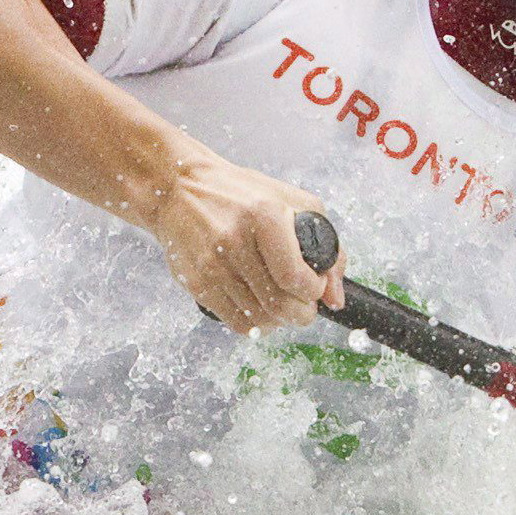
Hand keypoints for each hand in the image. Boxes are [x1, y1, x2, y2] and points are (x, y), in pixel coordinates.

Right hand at [149, 155, 345, 333]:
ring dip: (278, 321)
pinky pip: (235, 322)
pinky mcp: (196, 283)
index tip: (315, 287)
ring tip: (281, 307)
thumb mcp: (292, 203)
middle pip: (279, 305)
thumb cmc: (241, 195)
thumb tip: (335, 298)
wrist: (180, 189)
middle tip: (304, 309)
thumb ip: (326, 247)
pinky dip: (254, 325)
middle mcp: (236, 241)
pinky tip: (259, 309)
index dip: (313, 292)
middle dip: (301, 315)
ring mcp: (213, 265)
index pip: (295, 277)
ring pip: (259, 320)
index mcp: (265, 216)